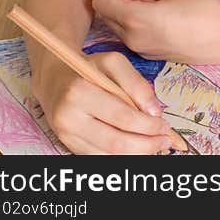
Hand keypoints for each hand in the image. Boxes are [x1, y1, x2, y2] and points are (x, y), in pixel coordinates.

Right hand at [31, 52, 174, 154]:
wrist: (55, 79)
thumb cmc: (89, 68)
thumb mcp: (114, 63)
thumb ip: (137, 85)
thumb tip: (154, 113)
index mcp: (80, 92)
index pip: (122, 117)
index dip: (148, 126)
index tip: (165, 127)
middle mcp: (68, 117)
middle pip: (115, 142)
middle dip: (145, 145)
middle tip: (164, 141)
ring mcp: (65, 135)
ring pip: (107, 155)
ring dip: (135, 154)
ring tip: (154, 146)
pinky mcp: (66, 144)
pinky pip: (97, 157)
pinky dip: (120, 156)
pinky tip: (136, 149)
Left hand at [92, 0, 219, 64]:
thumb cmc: (205, 11)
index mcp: (135, 19)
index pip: (100, 3)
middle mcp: (132, 39)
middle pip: (108, 18)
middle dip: (121, 5)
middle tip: (150, 1)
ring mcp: (142, 52)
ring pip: (120, 30)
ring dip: (130, 19)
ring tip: (160, 14)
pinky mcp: (153, 59)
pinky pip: (135, 41)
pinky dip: (141, 31)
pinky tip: (166, 27)